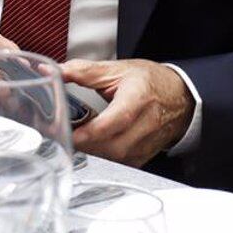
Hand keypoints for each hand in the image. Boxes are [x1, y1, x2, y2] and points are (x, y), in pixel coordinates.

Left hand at [62, 58, 194, 166]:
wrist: (180, 95)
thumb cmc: (149, 81)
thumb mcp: (115, 69)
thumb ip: (81, 71)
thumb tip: (52, 71)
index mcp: (139, 97)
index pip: (117, 120)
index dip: (92, 130)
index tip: (70, 132)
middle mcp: (148, 122)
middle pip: (116, 145)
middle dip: (87, 144)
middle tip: (66, 135)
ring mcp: (150, 141)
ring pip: (118, 157)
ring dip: (94, 151)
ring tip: (78, 138)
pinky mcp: (147, 154)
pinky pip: (123, 163)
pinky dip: (105, 157)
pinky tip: (95, 146)